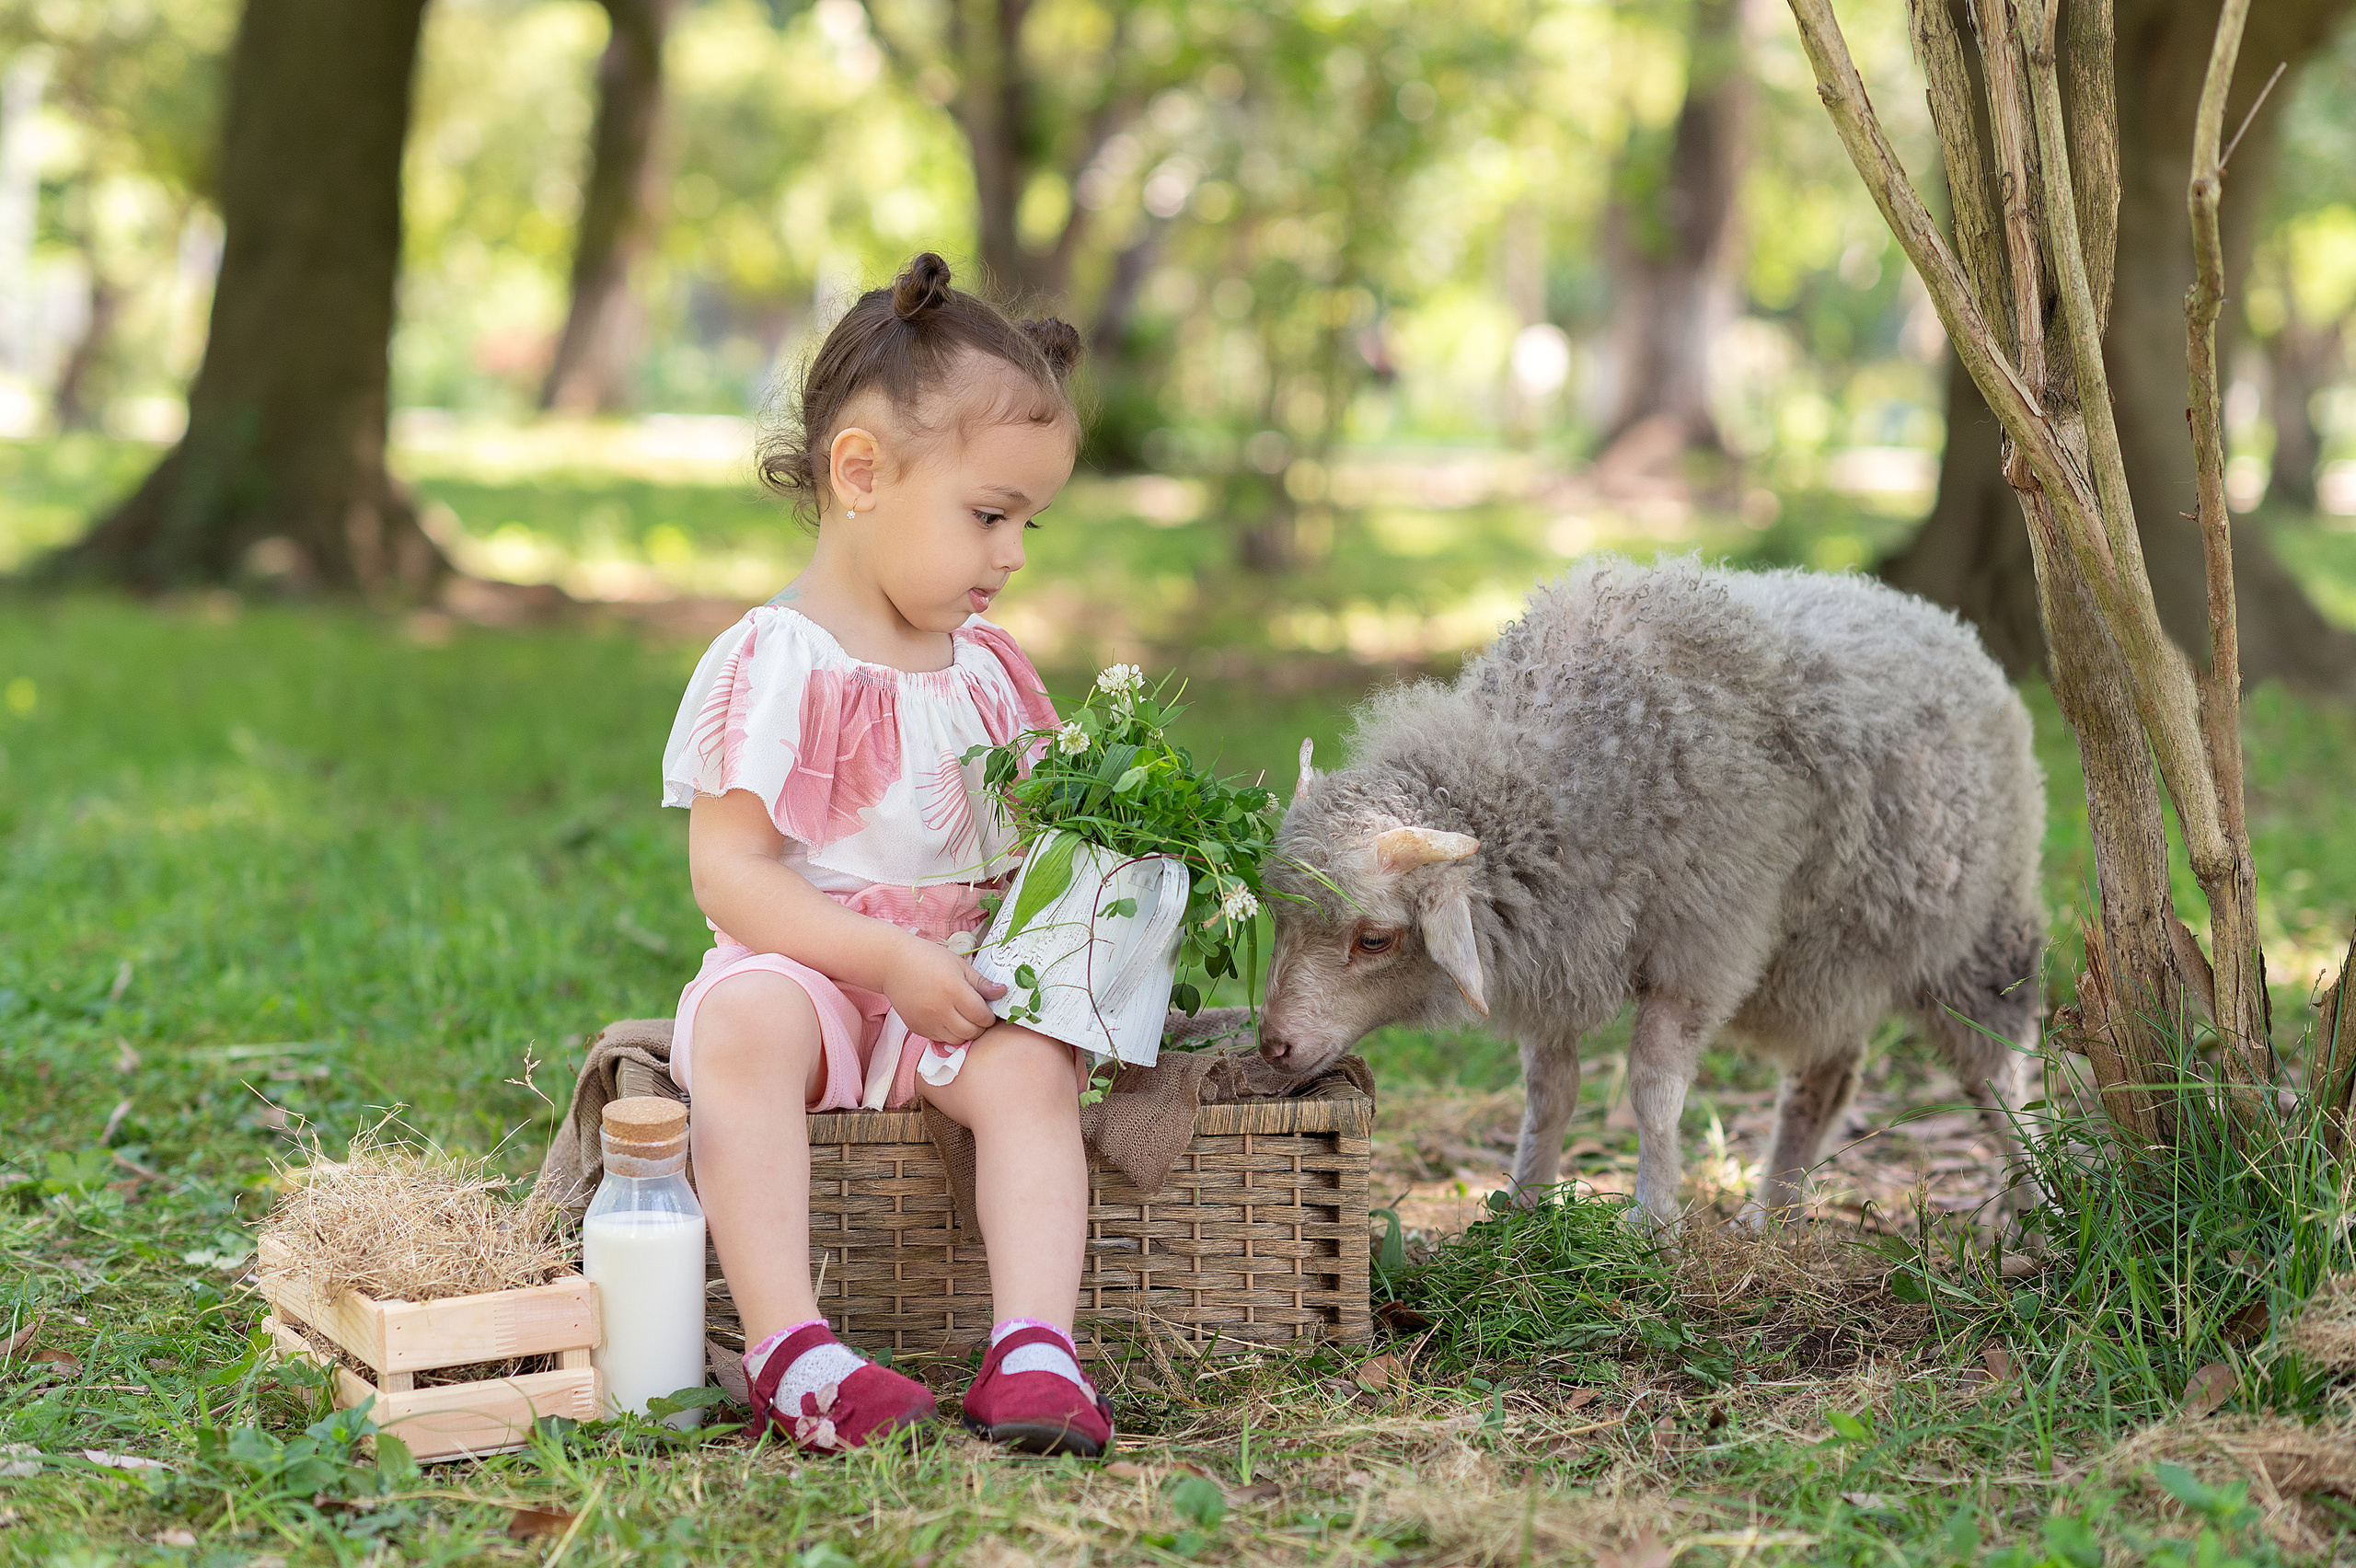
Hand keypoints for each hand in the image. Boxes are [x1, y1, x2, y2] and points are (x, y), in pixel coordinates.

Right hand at [883, 933, 1006, 1043]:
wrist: (893, 964)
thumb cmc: (928, 959)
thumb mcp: (959, 964)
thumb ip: (981, 982)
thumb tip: (1002, 992)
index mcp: (954, 989)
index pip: (982, 1016)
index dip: (990, 1016)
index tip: (989, 1009)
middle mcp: (940, 1009)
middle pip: (972, 1032)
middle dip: (980, 1026)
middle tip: (979, 1015)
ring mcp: (927, 1021)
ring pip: (957, 1040)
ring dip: (966, 1032)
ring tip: (964, 1018)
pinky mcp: (917, 1028)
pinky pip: (940, 1039)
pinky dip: (949, 1033)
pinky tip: (948, 1019)